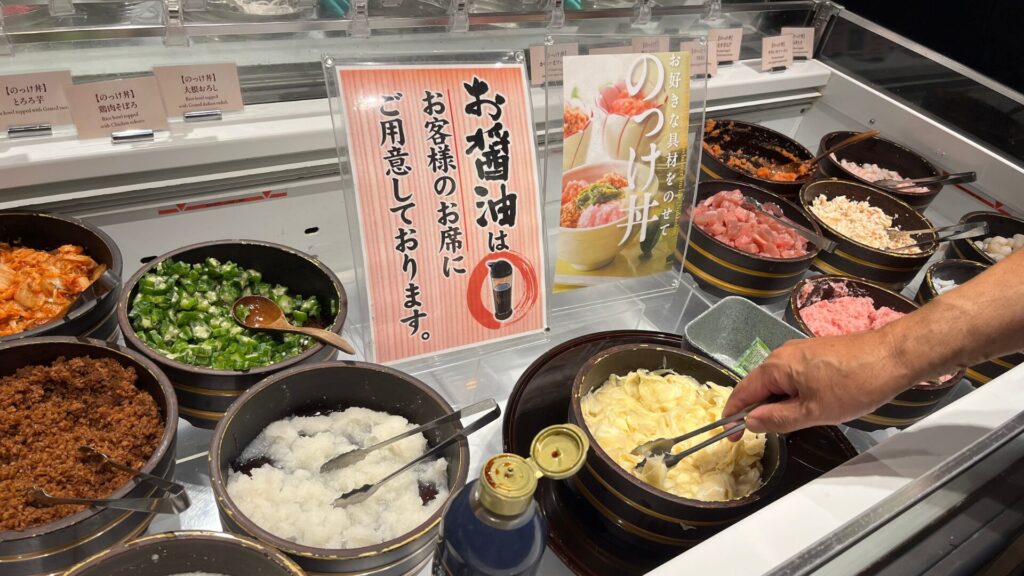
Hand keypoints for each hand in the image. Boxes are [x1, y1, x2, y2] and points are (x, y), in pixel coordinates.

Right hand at [723, 328, 913, 436]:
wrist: (893, 356)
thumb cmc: (853, 385)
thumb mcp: (812, 412)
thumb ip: (777, 419)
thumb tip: (749, 422)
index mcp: (775, 366)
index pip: (742, 392)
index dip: (732, 416)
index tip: (729, 437)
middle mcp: (782, 354)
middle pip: (758, 386)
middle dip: (754, 410)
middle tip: (760, 436)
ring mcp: (800, 351)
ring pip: (777, 382)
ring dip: (775, 403)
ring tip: (785, 425)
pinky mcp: (816, 353)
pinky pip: (792, 376)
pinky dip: (790, 394)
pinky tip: (804, 407)